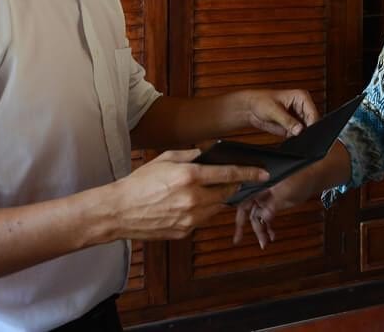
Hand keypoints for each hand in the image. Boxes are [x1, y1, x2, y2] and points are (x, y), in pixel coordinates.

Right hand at [106, 149, 268, 240]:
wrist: (119, 211)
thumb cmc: (139, 182)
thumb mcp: (164, 159)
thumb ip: (190, 155)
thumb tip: (207, 153)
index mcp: (189, 176)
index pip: (228, 173)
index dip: (249, 173)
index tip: (263, 173)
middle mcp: (193, 198)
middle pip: (226, 192)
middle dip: (231, 185)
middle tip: (230, 180)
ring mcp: (189, 217)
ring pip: (216, 208)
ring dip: (216, 199)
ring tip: (204, 191)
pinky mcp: (184, 231)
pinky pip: (202, 219)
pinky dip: (202, 211)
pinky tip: (189, 204)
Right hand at [232, 183, 294, 248]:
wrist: (312, 178)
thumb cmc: (300, 177)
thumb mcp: (286, 191)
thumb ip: (274, 204)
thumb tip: (264, 216)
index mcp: (259, 186)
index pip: (243, 202)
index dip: (238, 216)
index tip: (236, 230)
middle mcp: (260, 193)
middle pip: (249, 212)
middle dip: (249, 227)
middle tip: (244, 240)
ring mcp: (266, 199)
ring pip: (258, 217)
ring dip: (260, 230)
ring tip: (264, 242)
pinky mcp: (273, 204)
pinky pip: (267, 217)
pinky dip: (268, 227)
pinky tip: (272, 235)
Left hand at [239, 89, 319, 137]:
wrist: (250, 109)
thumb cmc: (261, 101)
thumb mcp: (274, 110)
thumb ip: (288, 121)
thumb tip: (299, 130)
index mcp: (302, 97)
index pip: (313, 113)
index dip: (311, 124)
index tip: (305, 132)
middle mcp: (302, 107)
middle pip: (312, 123)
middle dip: (307, 131)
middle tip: (296, 133)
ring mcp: (298, 117)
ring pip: (307, 130)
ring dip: (301, 135)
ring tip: (289, 132)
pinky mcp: (293, 126)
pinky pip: (299, 135)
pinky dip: (295, 138)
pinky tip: (287, 135)